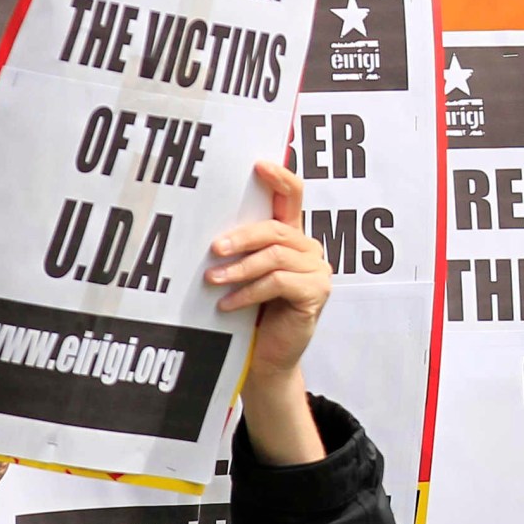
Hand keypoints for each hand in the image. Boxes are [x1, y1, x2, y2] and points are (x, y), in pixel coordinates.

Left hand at [207, 160, 328, 465]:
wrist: (264, 359)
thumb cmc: (249, 315)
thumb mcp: (241, 275)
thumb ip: (238, 250)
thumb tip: (206, 230)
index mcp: (291, 238)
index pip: (293, 196)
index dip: (279, 178)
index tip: (258, 164)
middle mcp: (309, 250)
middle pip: (278, 229)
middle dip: (244, 235)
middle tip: (214, 248)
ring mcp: (316, 272)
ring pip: (277, 256)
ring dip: (240, 268)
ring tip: (212, 280)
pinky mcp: (315, 295)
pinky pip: (279, 283)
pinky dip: (249, 292)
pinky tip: (227, 304)